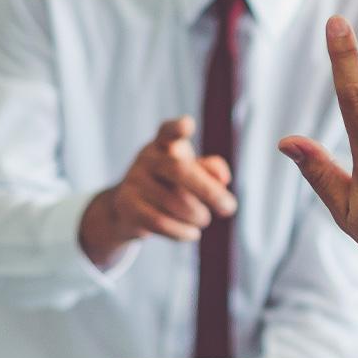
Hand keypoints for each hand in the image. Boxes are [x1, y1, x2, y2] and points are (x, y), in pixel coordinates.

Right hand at [79, 115, 236, 267]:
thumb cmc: (168, 186)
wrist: (127, 210)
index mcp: (164, 144)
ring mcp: (134, 181)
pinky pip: (161, 222)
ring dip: (198, 216)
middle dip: (209, 191)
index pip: (168, 131)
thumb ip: (210, 170)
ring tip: (203, 220)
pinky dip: (183, 231)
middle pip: (179, 170)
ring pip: (175, 202)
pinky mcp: (127, 205)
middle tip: (230, 208)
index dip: (177, 128)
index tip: (187, 124)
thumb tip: (223, 178)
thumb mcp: (190, 173)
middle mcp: (147, 158)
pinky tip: (192, 233)